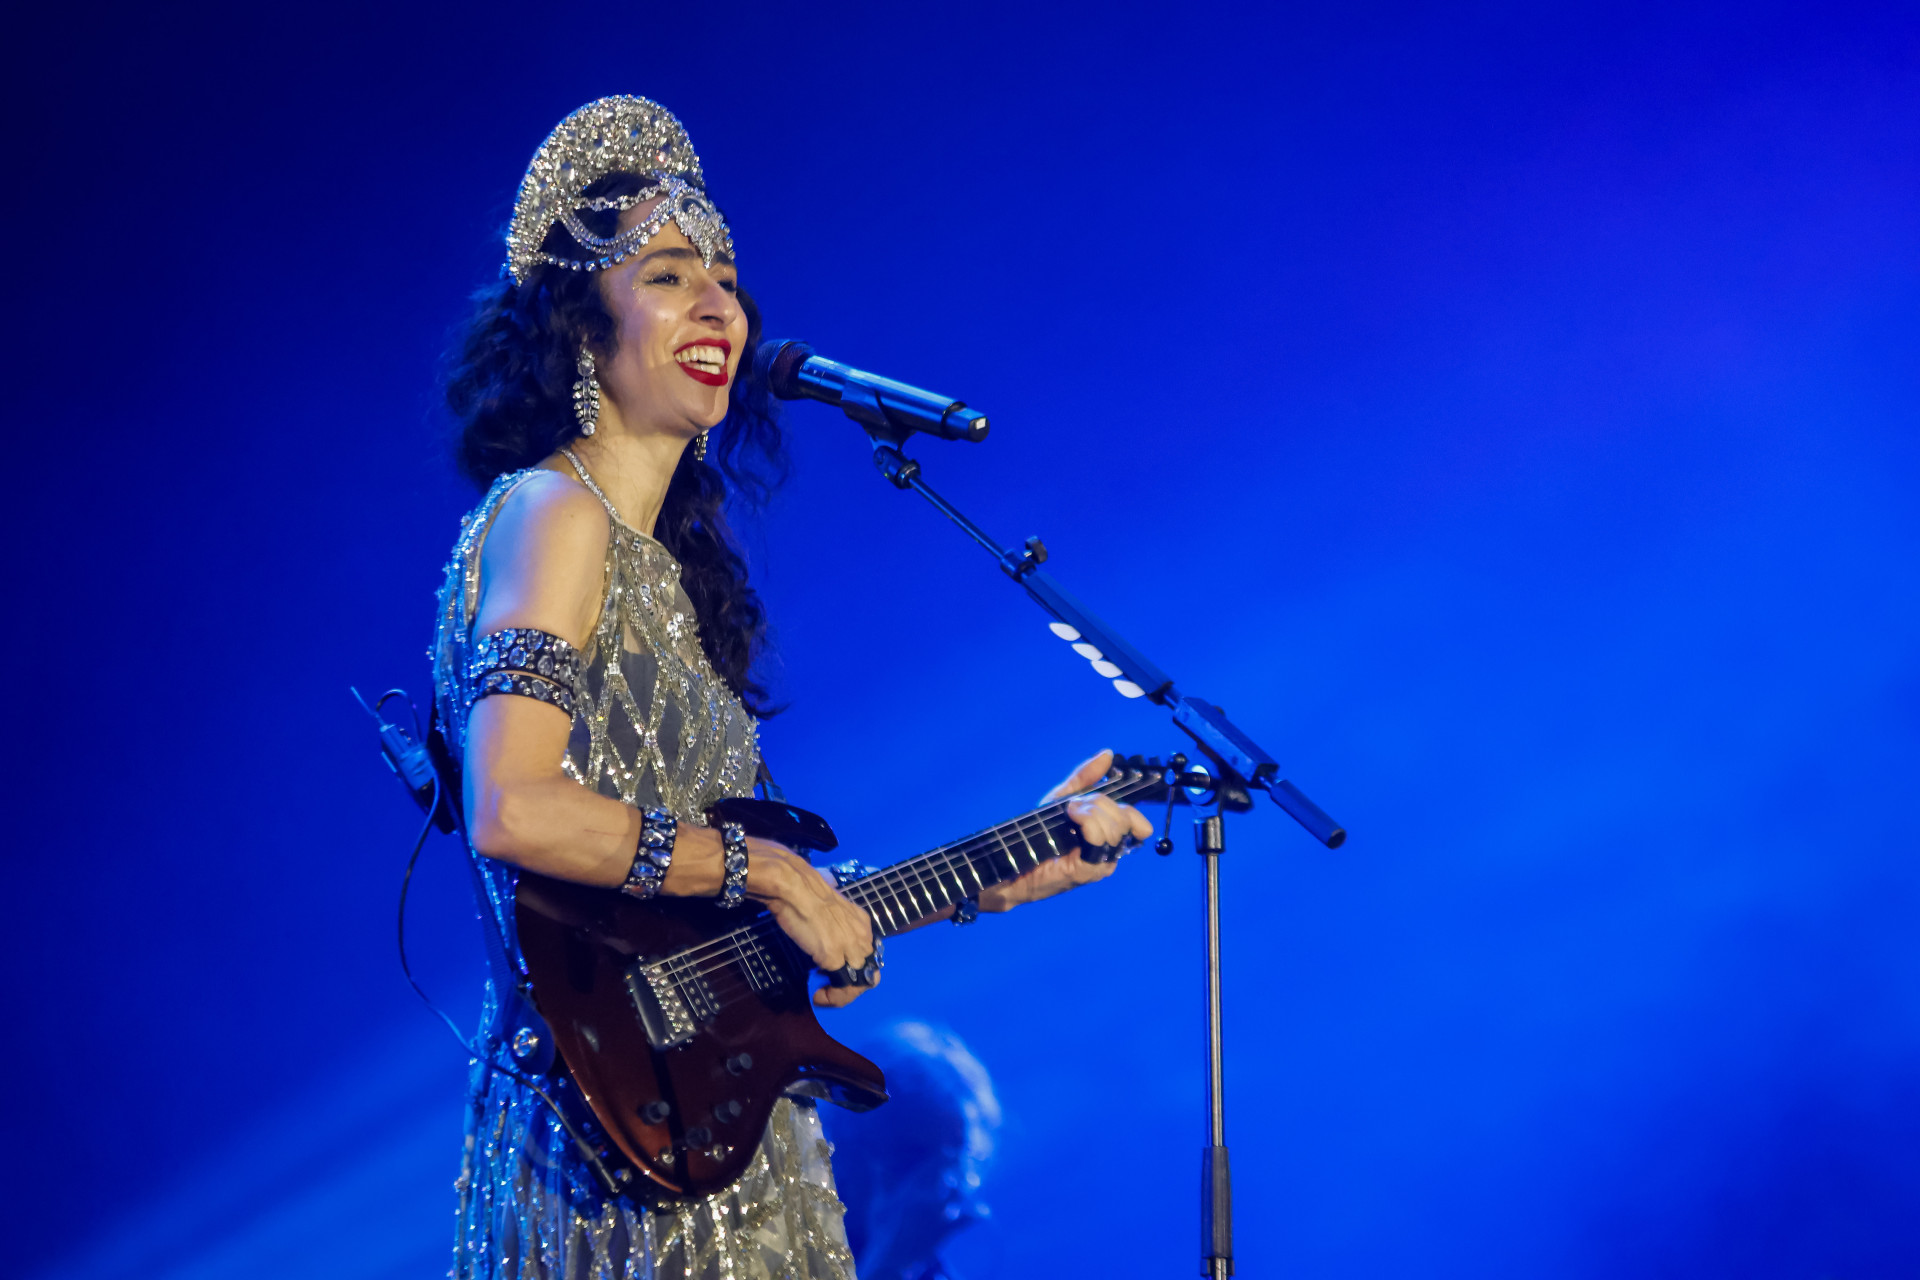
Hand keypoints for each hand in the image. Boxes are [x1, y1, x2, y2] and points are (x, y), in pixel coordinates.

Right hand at [746, 839, 878, 1006]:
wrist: (793, 887)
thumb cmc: (804, 893)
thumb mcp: (828, 911)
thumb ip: (835, 927)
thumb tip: (825, 940)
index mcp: (861, 922)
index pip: (867, 954)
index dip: (853, 968)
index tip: (833, 974)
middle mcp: (862, 935)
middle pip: (868, 971)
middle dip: (850, 986)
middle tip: (829, 989)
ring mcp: (851, 946)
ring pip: (860, 982)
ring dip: (843, 995)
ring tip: (824, 995)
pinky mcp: (836, 957)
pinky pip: (842, 987)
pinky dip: (833, 997)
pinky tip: (818, 995)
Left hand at [978, 749, 1153, 912]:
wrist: (1012, 863)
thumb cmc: (1037, 833)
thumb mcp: (1062, 798)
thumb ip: (1085, 778)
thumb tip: (1107, 754)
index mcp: (1107, 837)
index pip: (1135, 822)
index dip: (1130, 810)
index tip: (1103, 799)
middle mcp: (1108, 852)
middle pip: (1123, 819)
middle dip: (1100, 803)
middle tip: (1074, 807)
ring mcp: (1099, 864)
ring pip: (1113, 828)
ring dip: (1090, 812)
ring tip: (1069, 813)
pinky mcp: (1086, 870)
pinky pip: (1097, 840)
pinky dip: (1087, 823)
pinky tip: (1072, 817)